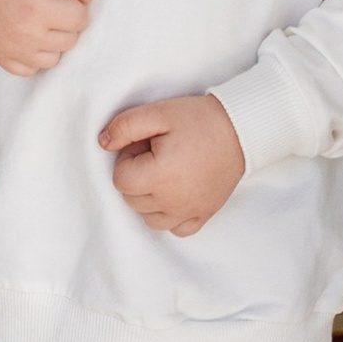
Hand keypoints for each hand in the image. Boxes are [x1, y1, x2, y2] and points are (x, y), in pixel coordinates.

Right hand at [0, 0, 93, 75]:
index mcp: (37, 7)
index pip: (81, 18)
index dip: (73, 1)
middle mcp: (27, 34)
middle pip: (71, 38)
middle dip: (64, 20)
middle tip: (44, 1)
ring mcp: (13, 50)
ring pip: (55, 57)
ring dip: (51, 39)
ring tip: (34, 17)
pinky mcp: (2, 59)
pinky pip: (33, 68)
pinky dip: (34, 54)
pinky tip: (25, 33)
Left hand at [99, 92, 245, 236]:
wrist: (240, 130)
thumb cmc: (199, 120)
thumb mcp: (158, 112)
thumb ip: (124, 126)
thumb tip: (103, 143)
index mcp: (159, 176)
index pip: (120, 180)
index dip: (127, 158)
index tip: (145, 144)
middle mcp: (173, 201)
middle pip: (132, 199)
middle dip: (137, 176)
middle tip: (156, 153)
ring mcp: (189, 212)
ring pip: (149, 218)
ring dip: (148, 198)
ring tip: (165, 172)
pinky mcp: (203, 215)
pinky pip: (175, 229)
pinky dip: (169, 215)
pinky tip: (175, 194)